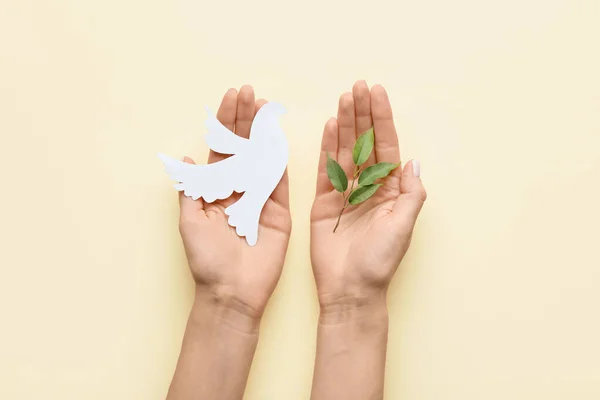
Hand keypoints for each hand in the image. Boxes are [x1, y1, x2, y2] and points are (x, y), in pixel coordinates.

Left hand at [179, 85, 290, 319]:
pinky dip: (279, 158)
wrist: (233, 291)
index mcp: (215, 190)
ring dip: (264, 132)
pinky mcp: (278, 210)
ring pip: (262, 157)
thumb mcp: (190, 223)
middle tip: (250, 94)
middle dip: (246, 119)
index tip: (231, 98)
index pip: (221, 149)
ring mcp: (260, 198)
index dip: (226, 123)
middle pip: (243, 147)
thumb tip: (187, 158)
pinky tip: (279, 137)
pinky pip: (279, 180)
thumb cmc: (207, 260)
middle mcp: (238, 189)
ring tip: (266, 108)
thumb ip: (190, 190)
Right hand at [311, 81, 425, 309]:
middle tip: (358, 86)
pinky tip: (328, 126)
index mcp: (391, 190)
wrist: (350, 289)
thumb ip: (411, 192)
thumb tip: (413, 161)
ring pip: (345, 150)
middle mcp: (368, 187)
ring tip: (343, 98)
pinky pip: (325, 169)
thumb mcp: (403, 226)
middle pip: (365, 142)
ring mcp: (345, 193)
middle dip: (362, 114)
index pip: (386, 146)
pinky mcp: (324, 202)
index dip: (382, 119)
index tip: (378, 94)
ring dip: (344, 124)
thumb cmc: (380, 261)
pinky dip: (326, 147)